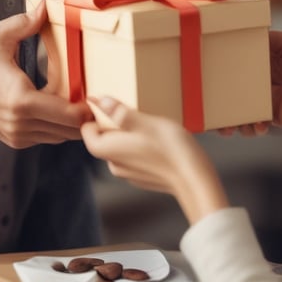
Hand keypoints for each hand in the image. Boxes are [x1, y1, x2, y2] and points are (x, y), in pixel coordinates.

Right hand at [0, 4, 91, 147]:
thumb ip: (25, 22)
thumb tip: (46, 6)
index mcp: (22, 99)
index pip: (69, 114)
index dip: (89, 108)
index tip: (99, 94)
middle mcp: (22, 122)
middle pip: (71, 130)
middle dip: (88, 117)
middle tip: (100, 99)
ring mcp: (20, 135)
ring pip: (62, 136)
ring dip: (75, 123)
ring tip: (85, 103)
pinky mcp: (18, 140)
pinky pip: (49, 137)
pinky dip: (60, 125)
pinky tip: (64, 108)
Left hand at [81, 97, 228, 223]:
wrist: (195, 181)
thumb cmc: (170, 149)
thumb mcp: (145, 122)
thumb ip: (119, 112)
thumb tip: (98, 100)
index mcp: (107, 150)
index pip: (87, 130)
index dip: (94, 114)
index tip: (109, 102)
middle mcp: (114, 165)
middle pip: (104, 137)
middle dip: (113, 122)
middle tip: (133, 108)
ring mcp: (129, 173)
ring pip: (120, 146)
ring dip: (129, 133)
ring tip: (148, 122)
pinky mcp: (143, 178)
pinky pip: (134, 156)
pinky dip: (141, 145)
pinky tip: (158, 139)